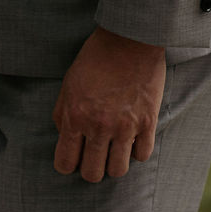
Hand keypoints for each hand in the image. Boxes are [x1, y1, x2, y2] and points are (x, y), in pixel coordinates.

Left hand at [52, 26, 166, 181]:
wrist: (130, 37)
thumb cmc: (96, 58)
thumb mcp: (69, 84)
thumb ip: (63, 114)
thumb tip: (65, 136)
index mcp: (75, 117)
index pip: (65, 163)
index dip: (68, 164)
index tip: (74, 158)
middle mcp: (98, 127)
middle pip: (92, 173)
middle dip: (91, 169)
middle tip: (95, 156)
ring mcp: (125, 126)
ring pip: (118, 170)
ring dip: (114, 164)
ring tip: (115, 150)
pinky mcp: (148, 121)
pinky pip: (142, 155)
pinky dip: (136, 151)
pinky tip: (133, 139)